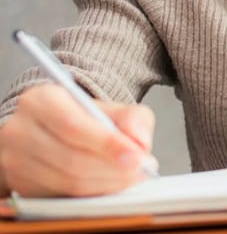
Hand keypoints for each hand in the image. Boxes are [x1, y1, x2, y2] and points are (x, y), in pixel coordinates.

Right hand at [0, 84, 156, 196]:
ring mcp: (15, 160)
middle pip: (71, 159)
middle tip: (141, 170)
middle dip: (113, 169)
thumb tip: (139, 142)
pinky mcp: (20, 184)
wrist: (56, 130)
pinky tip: (111, 185)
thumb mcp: (113, 108)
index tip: (137, 157)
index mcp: (41, 100)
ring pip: (67, 181)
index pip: (73, 126)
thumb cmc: (85, 119)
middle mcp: (20, 129)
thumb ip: (133, 118)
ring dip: (106, 184)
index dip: (107, 145)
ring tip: (131, 177)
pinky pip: (61, 196)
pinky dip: (92, 194)